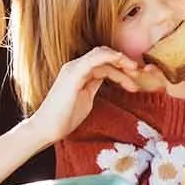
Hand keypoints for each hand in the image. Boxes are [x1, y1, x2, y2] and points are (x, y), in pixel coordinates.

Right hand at [27, 46, 141, 145]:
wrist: (45, 129)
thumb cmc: (63, 118)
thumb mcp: (85, 100)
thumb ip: (94, 87)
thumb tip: (107, 81)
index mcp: (79, 72)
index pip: (104, 64)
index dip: (121, 69)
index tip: (135, 80)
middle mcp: (76, 66)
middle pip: (106, 56)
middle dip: (124, 63)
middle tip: (140, 73)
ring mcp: (74, 68)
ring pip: (103, 55)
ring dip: (121, 62)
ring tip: (135, 72)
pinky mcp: (74, 74)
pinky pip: (95, 58)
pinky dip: (111, 57)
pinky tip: (122, 63)